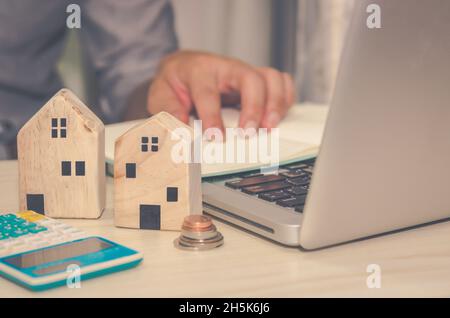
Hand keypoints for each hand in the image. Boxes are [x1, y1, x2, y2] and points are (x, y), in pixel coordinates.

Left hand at [147, 50, 294, 131]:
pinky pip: (281, 82)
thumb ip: (169, 111)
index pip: (208, 92)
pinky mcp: (257, 79)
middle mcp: (226, 68)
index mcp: (199, 70)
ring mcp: (244, 72)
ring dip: (275, 103)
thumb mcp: (161, 95)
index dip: (212, 116)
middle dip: (253, 108)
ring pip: (270, 77)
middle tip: (250, 133)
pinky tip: (277, 117)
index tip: (215, 137)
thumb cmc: (175, 83)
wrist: (184, 67)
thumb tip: (181, 132)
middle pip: (250, 79)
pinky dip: (285, 98)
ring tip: (270, 127)